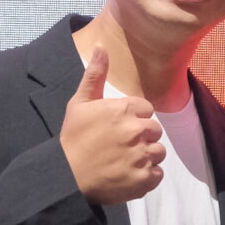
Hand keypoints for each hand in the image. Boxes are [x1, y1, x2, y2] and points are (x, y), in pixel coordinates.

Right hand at [60, 46, 164, 203]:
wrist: (66, 177)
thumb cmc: (73, 138)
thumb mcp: (80, 103)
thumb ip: (95, 75)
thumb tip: (102, 46)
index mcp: (126, 109)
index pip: (147, 110)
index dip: (134, 119)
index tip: (118, 128)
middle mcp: (138, 130)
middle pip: (155, 131)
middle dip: (142, 137)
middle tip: (120, 146)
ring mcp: (142, 155)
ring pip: (158, 152)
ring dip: (145, 157)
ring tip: (124, 161)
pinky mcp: (144, 179)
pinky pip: (157, 174)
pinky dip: (146, 177)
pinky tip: (128, 175)